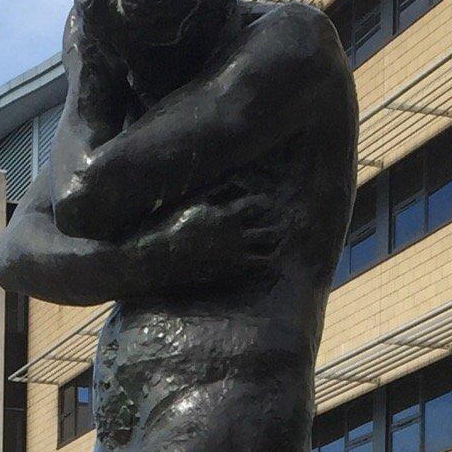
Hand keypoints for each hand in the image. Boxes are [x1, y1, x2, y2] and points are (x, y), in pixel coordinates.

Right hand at [141, 191, 285, 287]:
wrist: (160, 258)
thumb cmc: (171, 226)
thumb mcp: (192, 202)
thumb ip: (214, 192)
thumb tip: (233, 180)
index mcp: (226, 214)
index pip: (256, 204)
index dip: (265, 202)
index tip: (269, 202)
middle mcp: (235, 235)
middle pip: (269, 230)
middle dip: (282, 225)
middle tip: (290, 222)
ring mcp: (235, 255)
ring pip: (268, 251)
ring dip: (279, 245)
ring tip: (285, 241)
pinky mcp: (230, 270)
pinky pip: (256, 267)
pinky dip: (268, 262)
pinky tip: (273, 261)